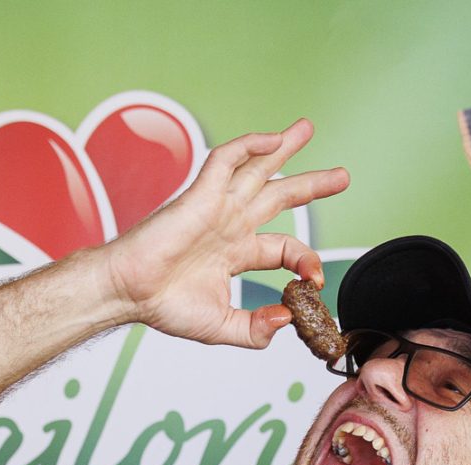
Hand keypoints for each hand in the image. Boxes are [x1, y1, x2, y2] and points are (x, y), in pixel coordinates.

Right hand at [99, 119, 348, 349]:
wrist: (129, 292)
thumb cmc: (164, 306)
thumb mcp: (223, 327)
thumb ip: (256, 329)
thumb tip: (287, 319)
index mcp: (237, 253)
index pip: (286, 249)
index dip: (307, 261)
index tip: (316, 281)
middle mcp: (231, 224)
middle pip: (280, 195)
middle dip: (311, 183)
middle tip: (342, 176)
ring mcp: (217, 206)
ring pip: (257, 167)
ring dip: (283, 147)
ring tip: (306, 129)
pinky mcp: (200, 194)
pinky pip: (228, 159)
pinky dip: (250, 145)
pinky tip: (273, 139)